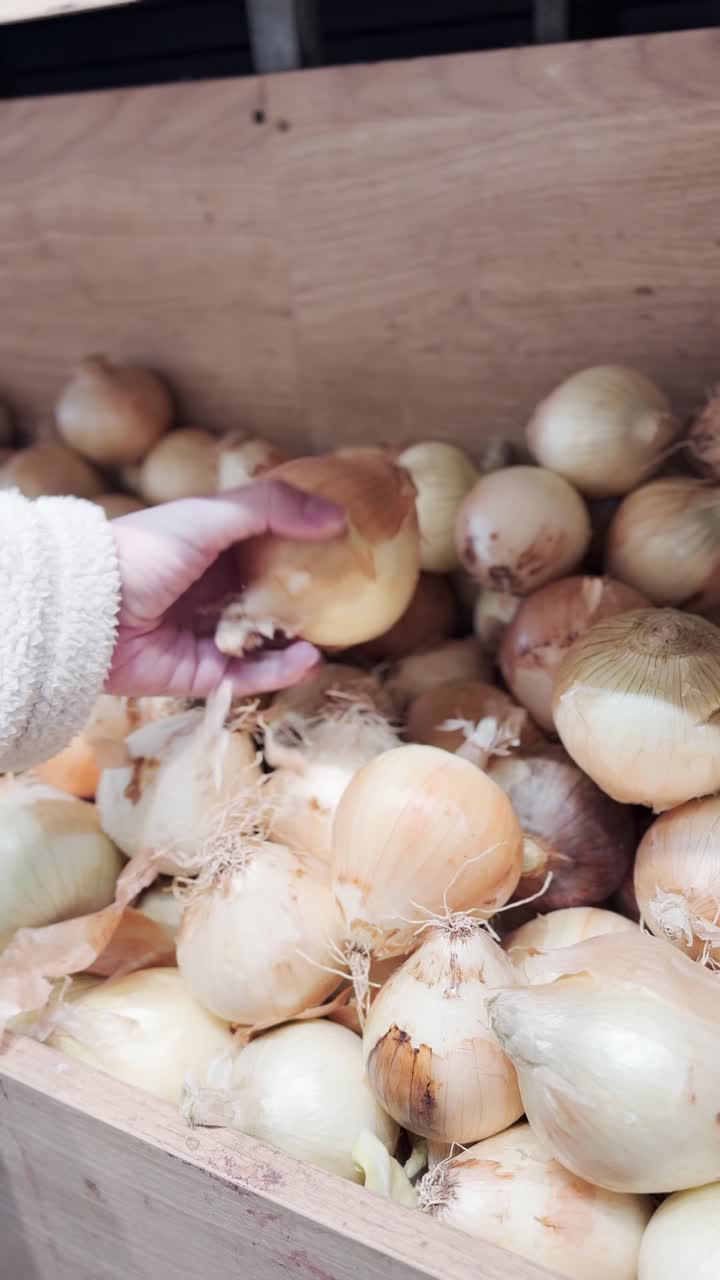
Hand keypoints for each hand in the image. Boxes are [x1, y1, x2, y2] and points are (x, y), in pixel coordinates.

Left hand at [107, 480, 344, 697]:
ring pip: (265, 643)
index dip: (306, 550)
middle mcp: (214, 593)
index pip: (270, 549)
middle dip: (309, 605)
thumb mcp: (213, 515)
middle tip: (348, 604)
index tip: (346, 551)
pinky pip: (248, 676)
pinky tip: (306, 661)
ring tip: (330, 640)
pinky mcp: (201, 675)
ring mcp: (208, 635)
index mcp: (215, 550)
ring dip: (299, 643)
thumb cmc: (147, 550)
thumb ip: (273, 508)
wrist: (91, 607)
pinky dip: (279, 671)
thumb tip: (337, 515)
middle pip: (273, 600)